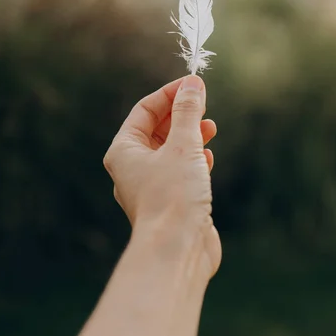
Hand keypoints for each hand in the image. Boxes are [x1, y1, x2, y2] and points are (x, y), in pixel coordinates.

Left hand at [103, 75, 220, 279]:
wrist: (177, 251)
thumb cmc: (173, 197)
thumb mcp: (183, 145)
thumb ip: (188, 112)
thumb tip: (192, 84)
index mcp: (124, 151)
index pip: (144, 110)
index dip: (170, 93)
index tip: (194, 84)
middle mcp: (133, 168)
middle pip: (156, 128)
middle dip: (181, 114)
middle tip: (203, 105)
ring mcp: (151, 186)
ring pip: (169, 150)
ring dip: (190, 135)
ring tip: (210, 129)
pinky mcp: (170, 202)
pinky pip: (179, 171)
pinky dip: (193, 160)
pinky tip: (207, 160)